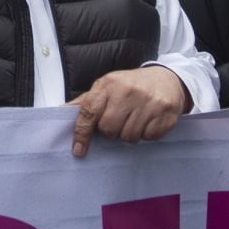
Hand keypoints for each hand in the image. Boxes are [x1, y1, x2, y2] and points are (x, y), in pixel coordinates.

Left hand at [69, 66, 187, 156]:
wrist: (167, 78)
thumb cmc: (132, 86)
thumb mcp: (107, 87)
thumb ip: (86, 102)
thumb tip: (62, 112)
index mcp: (109, 84)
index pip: (89, 112)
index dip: (82, 133)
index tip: (78, 150)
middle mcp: (128, 91)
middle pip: (109, 129)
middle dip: (112, 131)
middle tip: (120, 121)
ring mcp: (148, 101)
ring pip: (129, 136)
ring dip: (130, 134)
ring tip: (135, 120)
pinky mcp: (165, 112)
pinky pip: (149, 137)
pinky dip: (147, 134)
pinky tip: (149, 122)